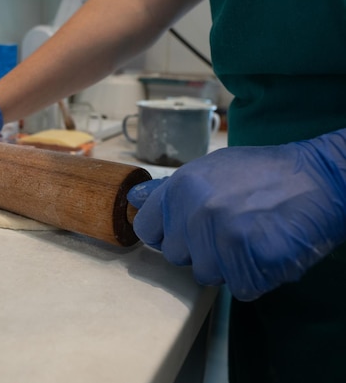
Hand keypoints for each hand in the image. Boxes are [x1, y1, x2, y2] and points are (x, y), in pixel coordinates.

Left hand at [127, 129, 345, 300]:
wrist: (321, 177)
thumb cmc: (265, 173)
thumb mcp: (211, 168)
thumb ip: (171, 190)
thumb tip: (134, 199)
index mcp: (181, 186)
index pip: (147, 230)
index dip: (167, 234)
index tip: (186, 232)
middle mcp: (196, 210)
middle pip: (176, 256)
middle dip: (199, 250)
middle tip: (231, 229)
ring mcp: (223, 235)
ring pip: (206, 275)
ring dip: (227, 266)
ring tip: (251, 237)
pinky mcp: (252, 258)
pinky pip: (240, 287)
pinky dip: (255, 278)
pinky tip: (266, 251)